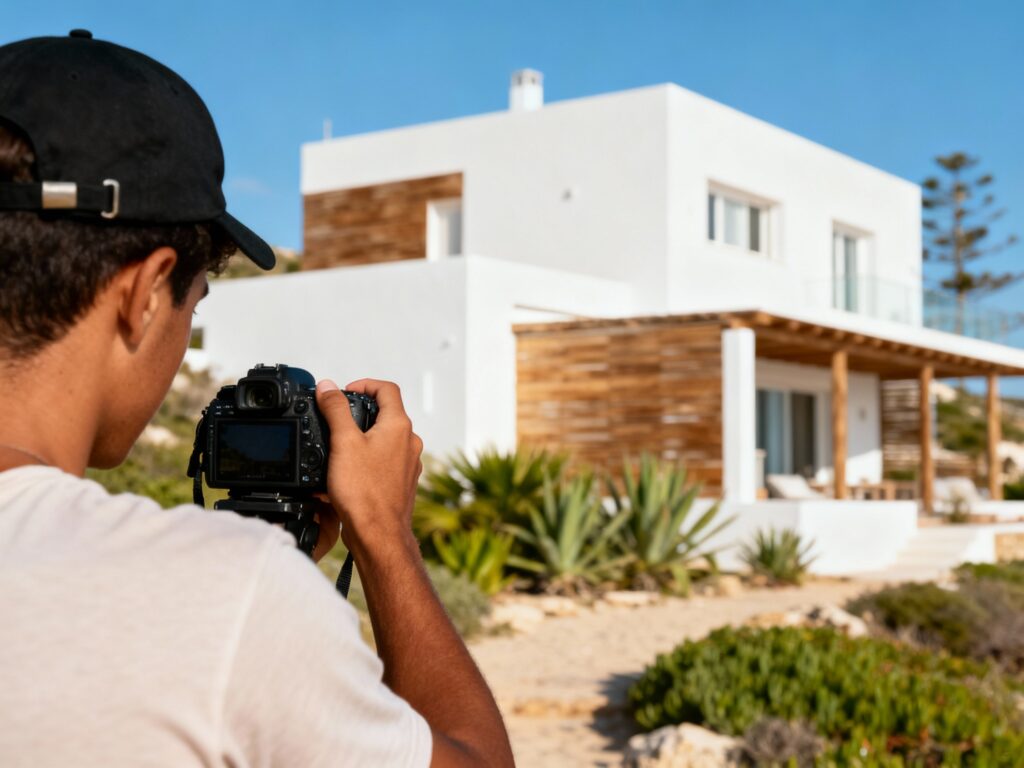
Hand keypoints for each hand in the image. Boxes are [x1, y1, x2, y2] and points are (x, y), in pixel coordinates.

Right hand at [314, 378, 423, 559]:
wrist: (379, 535)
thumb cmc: (364, 493)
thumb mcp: (343, 443)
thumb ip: (335, 410)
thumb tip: (328, 386)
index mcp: (399, 426)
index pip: (387, 389)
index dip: (364, 384)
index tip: (345, 393)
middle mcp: (409, 442)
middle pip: (387, 413)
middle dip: (360, 412)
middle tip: (337, 419)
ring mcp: (408, 463)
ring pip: (385, 438)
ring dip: (363, 437)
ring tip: (339, 448)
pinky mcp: (402, 481)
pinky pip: (385, 460)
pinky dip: (367, 458)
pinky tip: (348, 472)